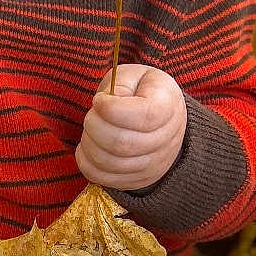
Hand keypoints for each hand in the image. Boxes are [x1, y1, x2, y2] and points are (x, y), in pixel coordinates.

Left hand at [76, 64, 187, 191]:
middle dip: (94, 126)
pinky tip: (86, 147)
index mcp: (168, 106)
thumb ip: (121, 84)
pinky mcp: (139, 179)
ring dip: (89, 144)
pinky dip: (87, 163)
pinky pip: (105, 179)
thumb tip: (105, 104)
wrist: (162, 120)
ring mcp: (155, 164)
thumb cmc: (142, 93)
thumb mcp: (135, 76)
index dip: (112, 109)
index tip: (99, 100)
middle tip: (91, 115)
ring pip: (111, 163)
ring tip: (89, 130)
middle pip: (123, 143)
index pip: (144, 116)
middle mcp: (167, 139)